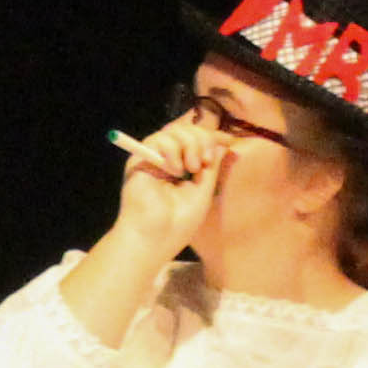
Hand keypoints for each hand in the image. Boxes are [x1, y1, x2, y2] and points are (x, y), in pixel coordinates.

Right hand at [106, 115, 229, 259]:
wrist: (156, 238)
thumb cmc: (179, 223)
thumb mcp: (204, 190)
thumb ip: (211, 166)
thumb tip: (222, 142)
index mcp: (183, 169)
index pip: (197, 141)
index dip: (212, 136)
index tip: (229, 140)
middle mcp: (167, 161)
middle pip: (187, 130)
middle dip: (202, 139)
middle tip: (204, 163)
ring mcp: (153, 159)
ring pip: (174, 130)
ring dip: (189, 145)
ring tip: (190, 169)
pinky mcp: (139, 159)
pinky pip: (159, 139)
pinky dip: (172, 150)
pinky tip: (175, 170)